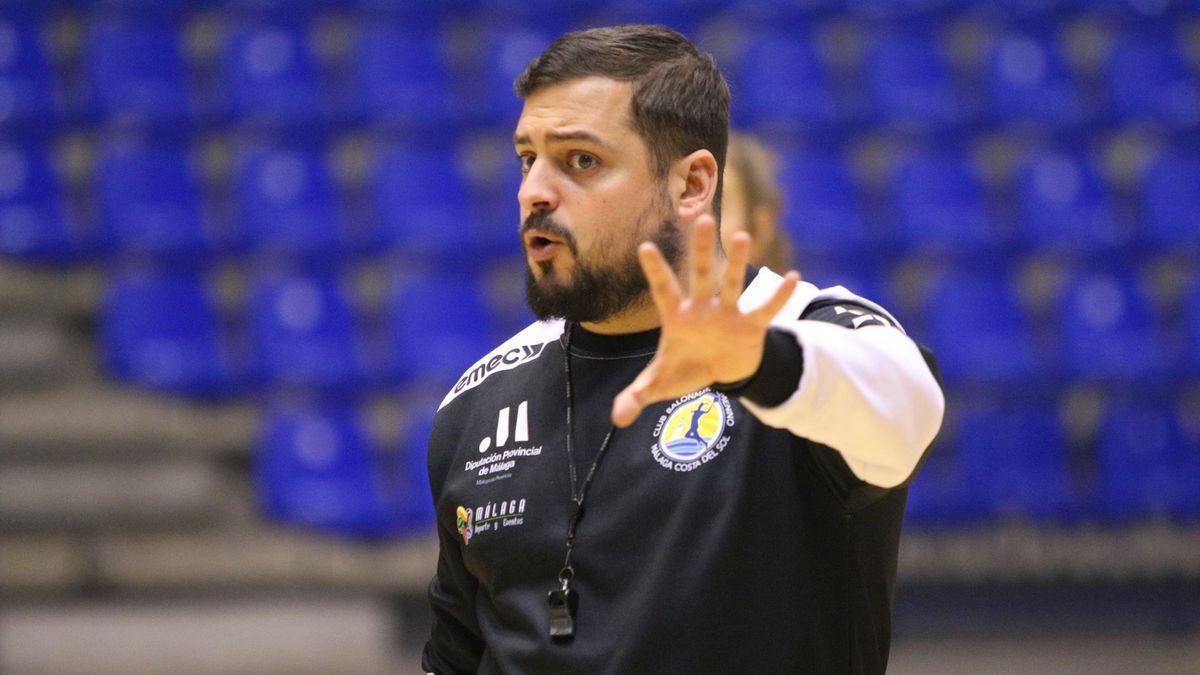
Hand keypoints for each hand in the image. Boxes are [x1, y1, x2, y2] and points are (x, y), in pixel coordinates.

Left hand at [611, 215, 799, 426]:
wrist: (721, 372)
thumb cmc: (685, 368)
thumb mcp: (659, 384)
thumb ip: (636, 396)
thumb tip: (617, 420)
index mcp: (677, 317)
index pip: (663, 289)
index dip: (656, 270)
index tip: (645, 247)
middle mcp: (702, 308)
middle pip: (699, 273)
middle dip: (700, 249)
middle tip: (702, 218)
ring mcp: (728, 313)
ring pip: (733, 283)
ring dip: (738, 262)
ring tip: (742, 236)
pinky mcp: (751, 326)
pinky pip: (766, 309)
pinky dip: (778, 296)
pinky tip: (791, 276)